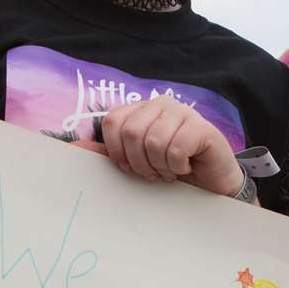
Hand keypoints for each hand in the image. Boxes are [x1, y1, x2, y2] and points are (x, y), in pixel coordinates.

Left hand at [98, 96, 243, 196]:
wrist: (212, 182)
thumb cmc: (172, 169)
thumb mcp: (137, 161)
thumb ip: (110, 152)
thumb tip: (76, 146)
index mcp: (142, 109)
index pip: (113, 121)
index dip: (116, 151)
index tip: (129, 168)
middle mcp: (161, 105)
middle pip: (131, 132)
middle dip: (139, 162)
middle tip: (153, 173)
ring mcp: (183, 113)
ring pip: (154, 142)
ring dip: (161, 167)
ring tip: (171, 171)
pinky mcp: (203, 128)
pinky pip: (176, 148)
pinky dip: (178, 166)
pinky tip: (186, 167)